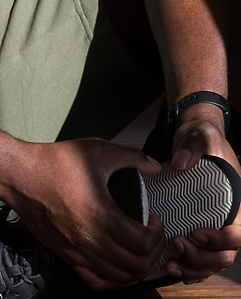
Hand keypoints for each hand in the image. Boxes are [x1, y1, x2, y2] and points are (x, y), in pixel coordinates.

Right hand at [5, 138, 165, 289]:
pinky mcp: (67, 256)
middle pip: (136, 265)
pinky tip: (118, 267)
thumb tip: (153, 165)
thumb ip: (130, 156)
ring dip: (137, 269)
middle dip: (153, 253)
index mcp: (101, 215)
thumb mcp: (96, 150)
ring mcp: (78, 252)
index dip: (157, 234)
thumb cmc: (54, 163)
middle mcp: (90, 239)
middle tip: (154, 238)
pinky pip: (96, 282)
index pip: (143, 242)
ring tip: (141, 251)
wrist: (20, 176)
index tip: (156, 221)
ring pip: (119, 278)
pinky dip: (114, 280)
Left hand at [161, 113, 240, 283]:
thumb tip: (182, 162)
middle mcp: (227, 220)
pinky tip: (173, 267)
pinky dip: (190, 269)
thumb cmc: (202, 140)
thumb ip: (194, 146)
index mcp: (236, 203)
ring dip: (193, 268)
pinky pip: (201, 260)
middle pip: (224, 254)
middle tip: (176, 244)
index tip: (196, 233)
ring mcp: (214, 228)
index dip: (221, 240)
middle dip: (202, 258)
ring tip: (170, 263)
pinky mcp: (199, 231)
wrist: (193, 141)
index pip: (238, 233)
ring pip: (212, 263)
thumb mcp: (201, 136)